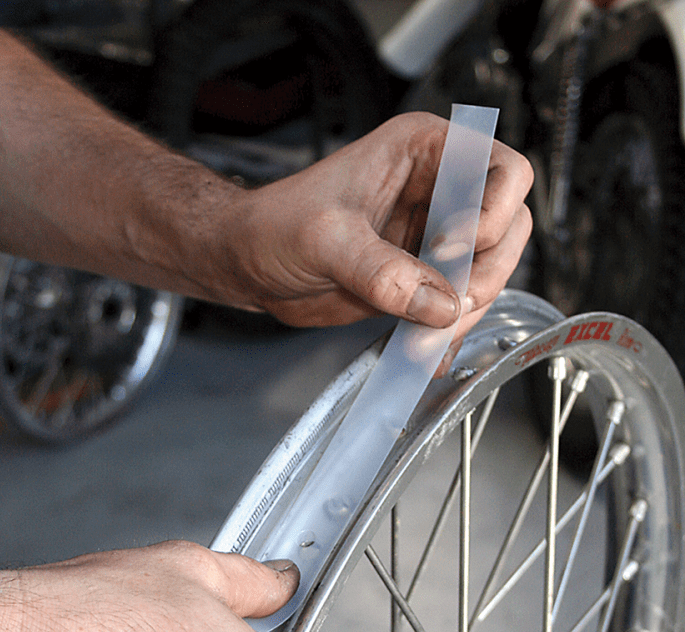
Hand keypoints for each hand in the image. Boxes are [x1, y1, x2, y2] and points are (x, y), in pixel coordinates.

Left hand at [229, 112, 532, 340]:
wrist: (249, 264)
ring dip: (466, 312)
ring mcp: (434, 238)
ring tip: (425, 341)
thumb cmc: (275, 224)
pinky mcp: (422, 281)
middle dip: (485, 274)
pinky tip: (425, 353)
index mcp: (424, 152)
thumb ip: (381, 270)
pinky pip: (456, 309)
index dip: (491, 212)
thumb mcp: (325, 239)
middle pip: (507, 228)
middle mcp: (439, 191)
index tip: (451, 249)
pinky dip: (446, 335)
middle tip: (452, 308)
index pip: (500, 170)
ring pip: (487, 274)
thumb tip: (438, 304)